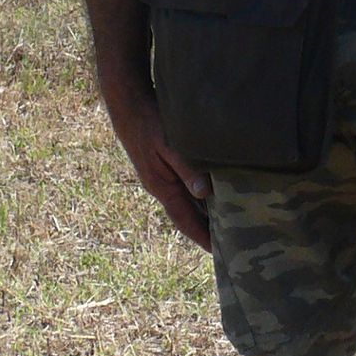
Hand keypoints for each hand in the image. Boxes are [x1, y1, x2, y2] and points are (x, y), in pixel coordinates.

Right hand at [106, 89, 211, 248]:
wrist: (127, 103)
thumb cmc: (148, 122)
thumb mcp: (169, 146)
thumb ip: (187, 169)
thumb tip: (204, 194)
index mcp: (160, 187)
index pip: (184, 220)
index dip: (201, 237)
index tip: (218, 252)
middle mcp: (160, 186)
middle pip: (187, 214)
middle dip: (205, 229)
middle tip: (228, 242)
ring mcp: (160, 176)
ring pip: (187, 200)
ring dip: (203, 213)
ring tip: (225, 223)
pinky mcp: (162, 165)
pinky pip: (184, 187)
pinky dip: (199, 195)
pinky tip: (213, 194)